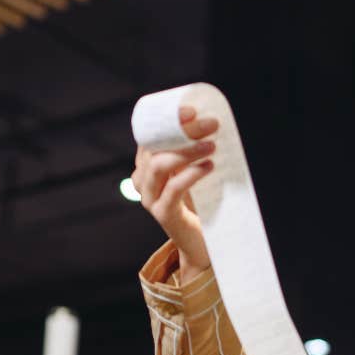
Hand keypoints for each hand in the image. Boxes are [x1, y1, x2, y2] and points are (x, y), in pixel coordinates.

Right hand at [131, 106, 217, 283]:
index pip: (151, 136)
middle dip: (182, 133)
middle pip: (156, 148)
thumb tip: (209, 124)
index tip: (190, 110)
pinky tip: (209, 167)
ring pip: (160, 165)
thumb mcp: (194, 173)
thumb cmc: (201, 206)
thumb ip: (193, 153)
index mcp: (146, 166)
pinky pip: (173, 188)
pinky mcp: (163, 214)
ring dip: (187, 152)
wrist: (203, 244)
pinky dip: (191, 174)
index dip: (168, 121)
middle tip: (211, 125)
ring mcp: (150, 198)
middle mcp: (142, 180)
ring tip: (211, 146)